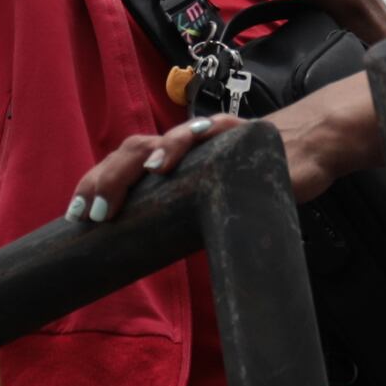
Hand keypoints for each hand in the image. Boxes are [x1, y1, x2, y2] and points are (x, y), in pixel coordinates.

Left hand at [68, 72, 369, 222]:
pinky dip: (174, 148)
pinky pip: (197, 136)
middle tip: (83, 215)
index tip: (75, 217)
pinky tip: (159, 165)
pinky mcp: (229, 134)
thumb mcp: (218, 202)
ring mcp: (203, 137)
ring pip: (150, 144)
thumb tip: (161, 251)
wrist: (311, 149)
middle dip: (100, 182)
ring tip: (106, 201)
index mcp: (174, 160)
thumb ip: (191, 216)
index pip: (125, 168)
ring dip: (124, 172)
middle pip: (128, 153)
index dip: (97, 186)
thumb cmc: (260, 177)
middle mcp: (182, 145)